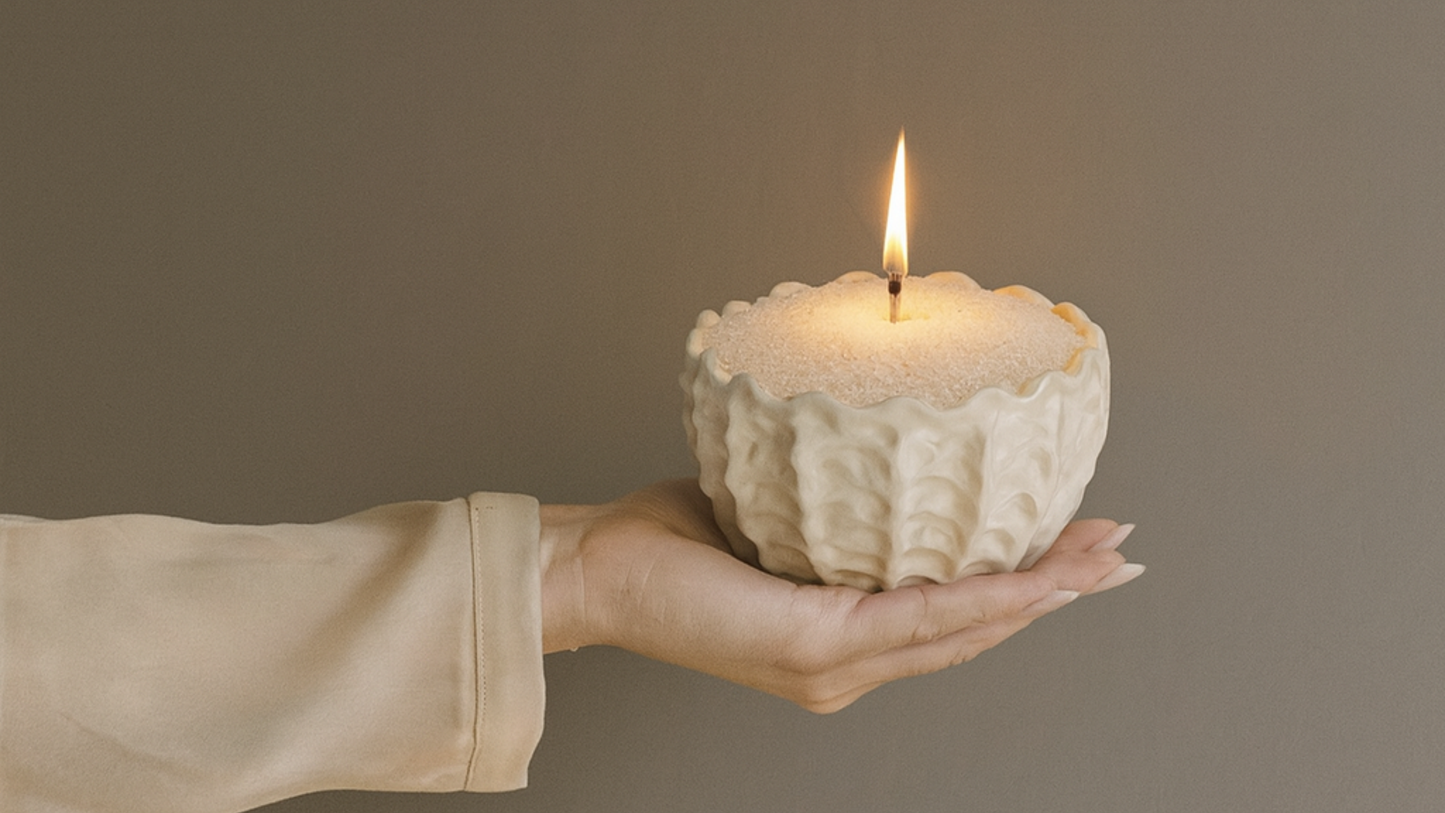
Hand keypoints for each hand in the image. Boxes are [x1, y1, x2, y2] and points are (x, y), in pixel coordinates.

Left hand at [538, 479, 1141, 712]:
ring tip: (1100, 561)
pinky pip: (918, 618)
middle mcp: (847, 666)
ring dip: (1040, 593)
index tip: (1074, 550)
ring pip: (962, 629)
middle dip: (1054, 591)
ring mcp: (834, 666)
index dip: (1018, 588)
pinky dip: (986, 597)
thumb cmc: (671, 542)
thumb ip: (828, 508)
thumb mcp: (771, 518)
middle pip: (973, 630)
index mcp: (839, 639)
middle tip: (1118, 555)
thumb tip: (874, 452)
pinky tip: (1033, 578)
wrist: (597, 571)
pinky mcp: (814, 647)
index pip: (946, 616)